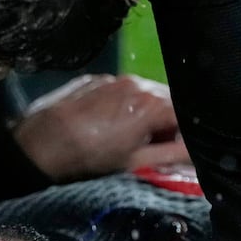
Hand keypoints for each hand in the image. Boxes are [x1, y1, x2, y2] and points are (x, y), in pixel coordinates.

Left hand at [13, 74, 188, 180]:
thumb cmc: (91, 158)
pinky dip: (123, 104)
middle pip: (166, 101)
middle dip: (165, 122)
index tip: (174, 149)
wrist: (42, 143)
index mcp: (152, 105)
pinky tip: (106, 122)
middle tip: (149, 146)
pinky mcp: (96, 78)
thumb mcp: (136, 163)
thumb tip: (198, 153)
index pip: (187, 114)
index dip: (185, 134)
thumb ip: (173, 155)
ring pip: (143, 93)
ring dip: (144, 112)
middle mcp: (137, 83)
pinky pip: (121, 89)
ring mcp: (115, 78)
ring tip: (124, 135)